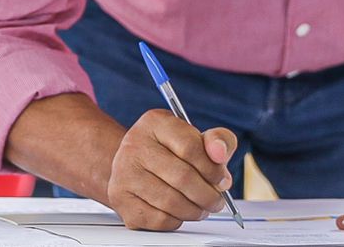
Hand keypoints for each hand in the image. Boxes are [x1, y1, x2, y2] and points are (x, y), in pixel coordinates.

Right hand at [107, 108, 236, 230]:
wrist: (134, 165)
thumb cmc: (171, 152)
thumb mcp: (197, 138)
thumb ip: (219, 140)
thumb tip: (220, 154)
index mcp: (155, 122)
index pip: (190, 147)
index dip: (213, 169)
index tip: (222, 180)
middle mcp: (134, 144)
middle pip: (183, 177)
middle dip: (208, 195)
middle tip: (216, 201)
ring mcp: (123, 172)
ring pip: (172, 202)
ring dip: (195, 211)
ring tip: (201, 207)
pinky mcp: (121, 198)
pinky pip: (159, 219)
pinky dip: (177, 221)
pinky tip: (179, 212)